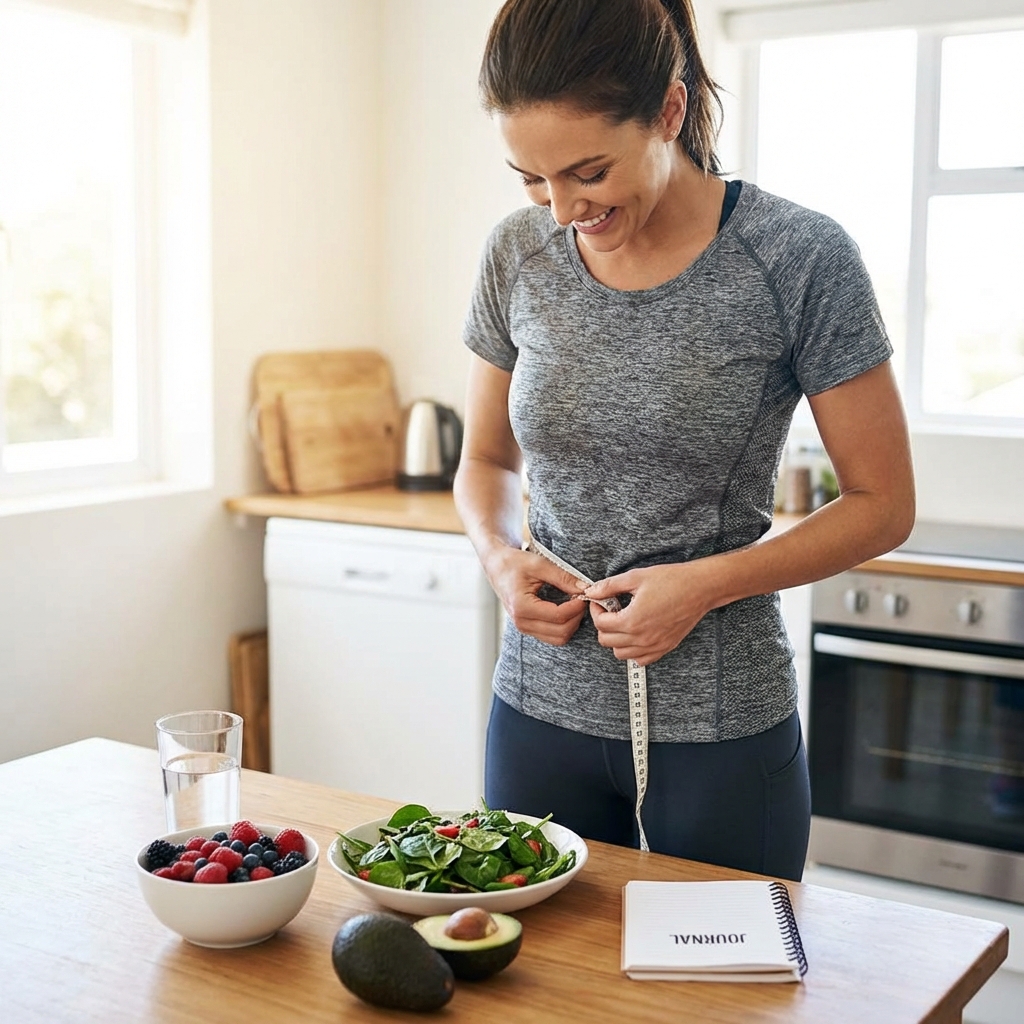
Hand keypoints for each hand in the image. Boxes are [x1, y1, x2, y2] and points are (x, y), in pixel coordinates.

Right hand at [484, 546, 587, 646]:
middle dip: (577, 616)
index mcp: (522, 607)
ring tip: (574, 603)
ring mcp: (524, 628)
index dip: (576, 607)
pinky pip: (552, 636)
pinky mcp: (528, 628)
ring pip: (558, 638)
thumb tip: (585, 589)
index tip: (583, 593)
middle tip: (581, 598)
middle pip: (561, 632)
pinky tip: (566, 609)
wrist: (496, 566)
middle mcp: (521, 622)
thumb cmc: (514, 563)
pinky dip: (564, 626)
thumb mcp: (539, 564)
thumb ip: (563, 577)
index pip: (559, 616)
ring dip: (572, 623)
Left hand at [584, 560, 719, 665]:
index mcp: (632, 620)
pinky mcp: (665, 648)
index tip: (601, 601)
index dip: (596, 610)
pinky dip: (633, 650)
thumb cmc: (672, 580)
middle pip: (607, 641)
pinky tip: (637, 633)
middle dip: (603, 624)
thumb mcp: (636, 577)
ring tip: (623, 621)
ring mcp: (654, 646)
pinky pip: (641, 659)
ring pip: (621, 654)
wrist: (700, 588)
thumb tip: (592, 591)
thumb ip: (610, 586)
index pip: (600, 624)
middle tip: (611, 609)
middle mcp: (642, 638)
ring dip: (616, 639)